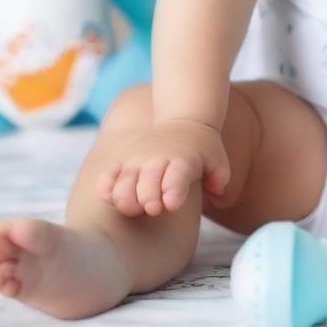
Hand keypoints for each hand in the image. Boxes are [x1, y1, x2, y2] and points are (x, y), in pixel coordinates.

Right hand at [96, 119, 229, 217]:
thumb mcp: (217, 159)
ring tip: (136, 208)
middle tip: (154, 208)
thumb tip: (217, 198)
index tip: (171, 203)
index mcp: (184, 161)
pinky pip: (108, 178)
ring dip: (126, 199)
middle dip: (148, 198)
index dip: (173, 189)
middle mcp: (159, 160)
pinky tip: (111, 196)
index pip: (178, 174)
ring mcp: (139, 161)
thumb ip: (219, 179)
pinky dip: (106, 188)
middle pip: (148, 182)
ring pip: (124, 183)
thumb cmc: (202, 149)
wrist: (185, 118)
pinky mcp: (124, 164)